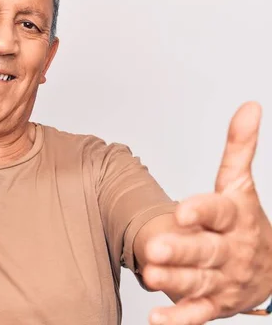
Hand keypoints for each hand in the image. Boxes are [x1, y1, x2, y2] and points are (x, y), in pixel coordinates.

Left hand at [142, 102, 271, 324]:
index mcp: (235, 218)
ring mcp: (223, 279)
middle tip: (155, 247)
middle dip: (183, 250)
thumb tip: (249, 106)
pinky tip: (156, 320)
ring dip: (175, 281)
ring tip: (151, 276)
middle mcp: (230, 250)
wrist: (269, 270)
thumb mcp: (241, 186)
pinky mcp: (215, 304)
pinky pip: (198, 314)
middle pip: (206, 250)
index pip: (219, 212)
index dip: (202, 210)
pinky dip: (178, 319)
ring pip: (199, 281)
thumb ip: (239, 149)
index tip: (183, 209)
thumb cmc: (245, 223)